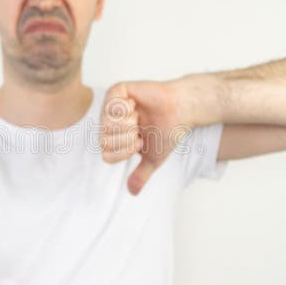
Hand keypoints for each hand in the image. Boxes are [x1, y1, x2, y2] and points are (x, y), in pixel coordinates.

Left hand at [100, 76, 215, 194]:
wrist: (181, 110)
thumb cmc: (167, 131)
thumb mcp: (153, 158)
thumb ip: (141, 174)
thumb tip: (132, 193)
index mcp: (115, 139)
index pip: (106, 155)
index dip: (125, 152)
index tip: (140, 142)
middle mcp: (109, 123)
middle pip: (104, 141)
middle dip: (128, 138)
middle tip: (140, 128)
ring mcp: (111, 107)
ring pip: (107, 125)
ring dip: (129, 123)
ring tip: (139, 116)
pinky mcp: (117, 91)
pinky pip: (111, 105)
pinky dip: (127, 109)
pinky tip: (135, 105)